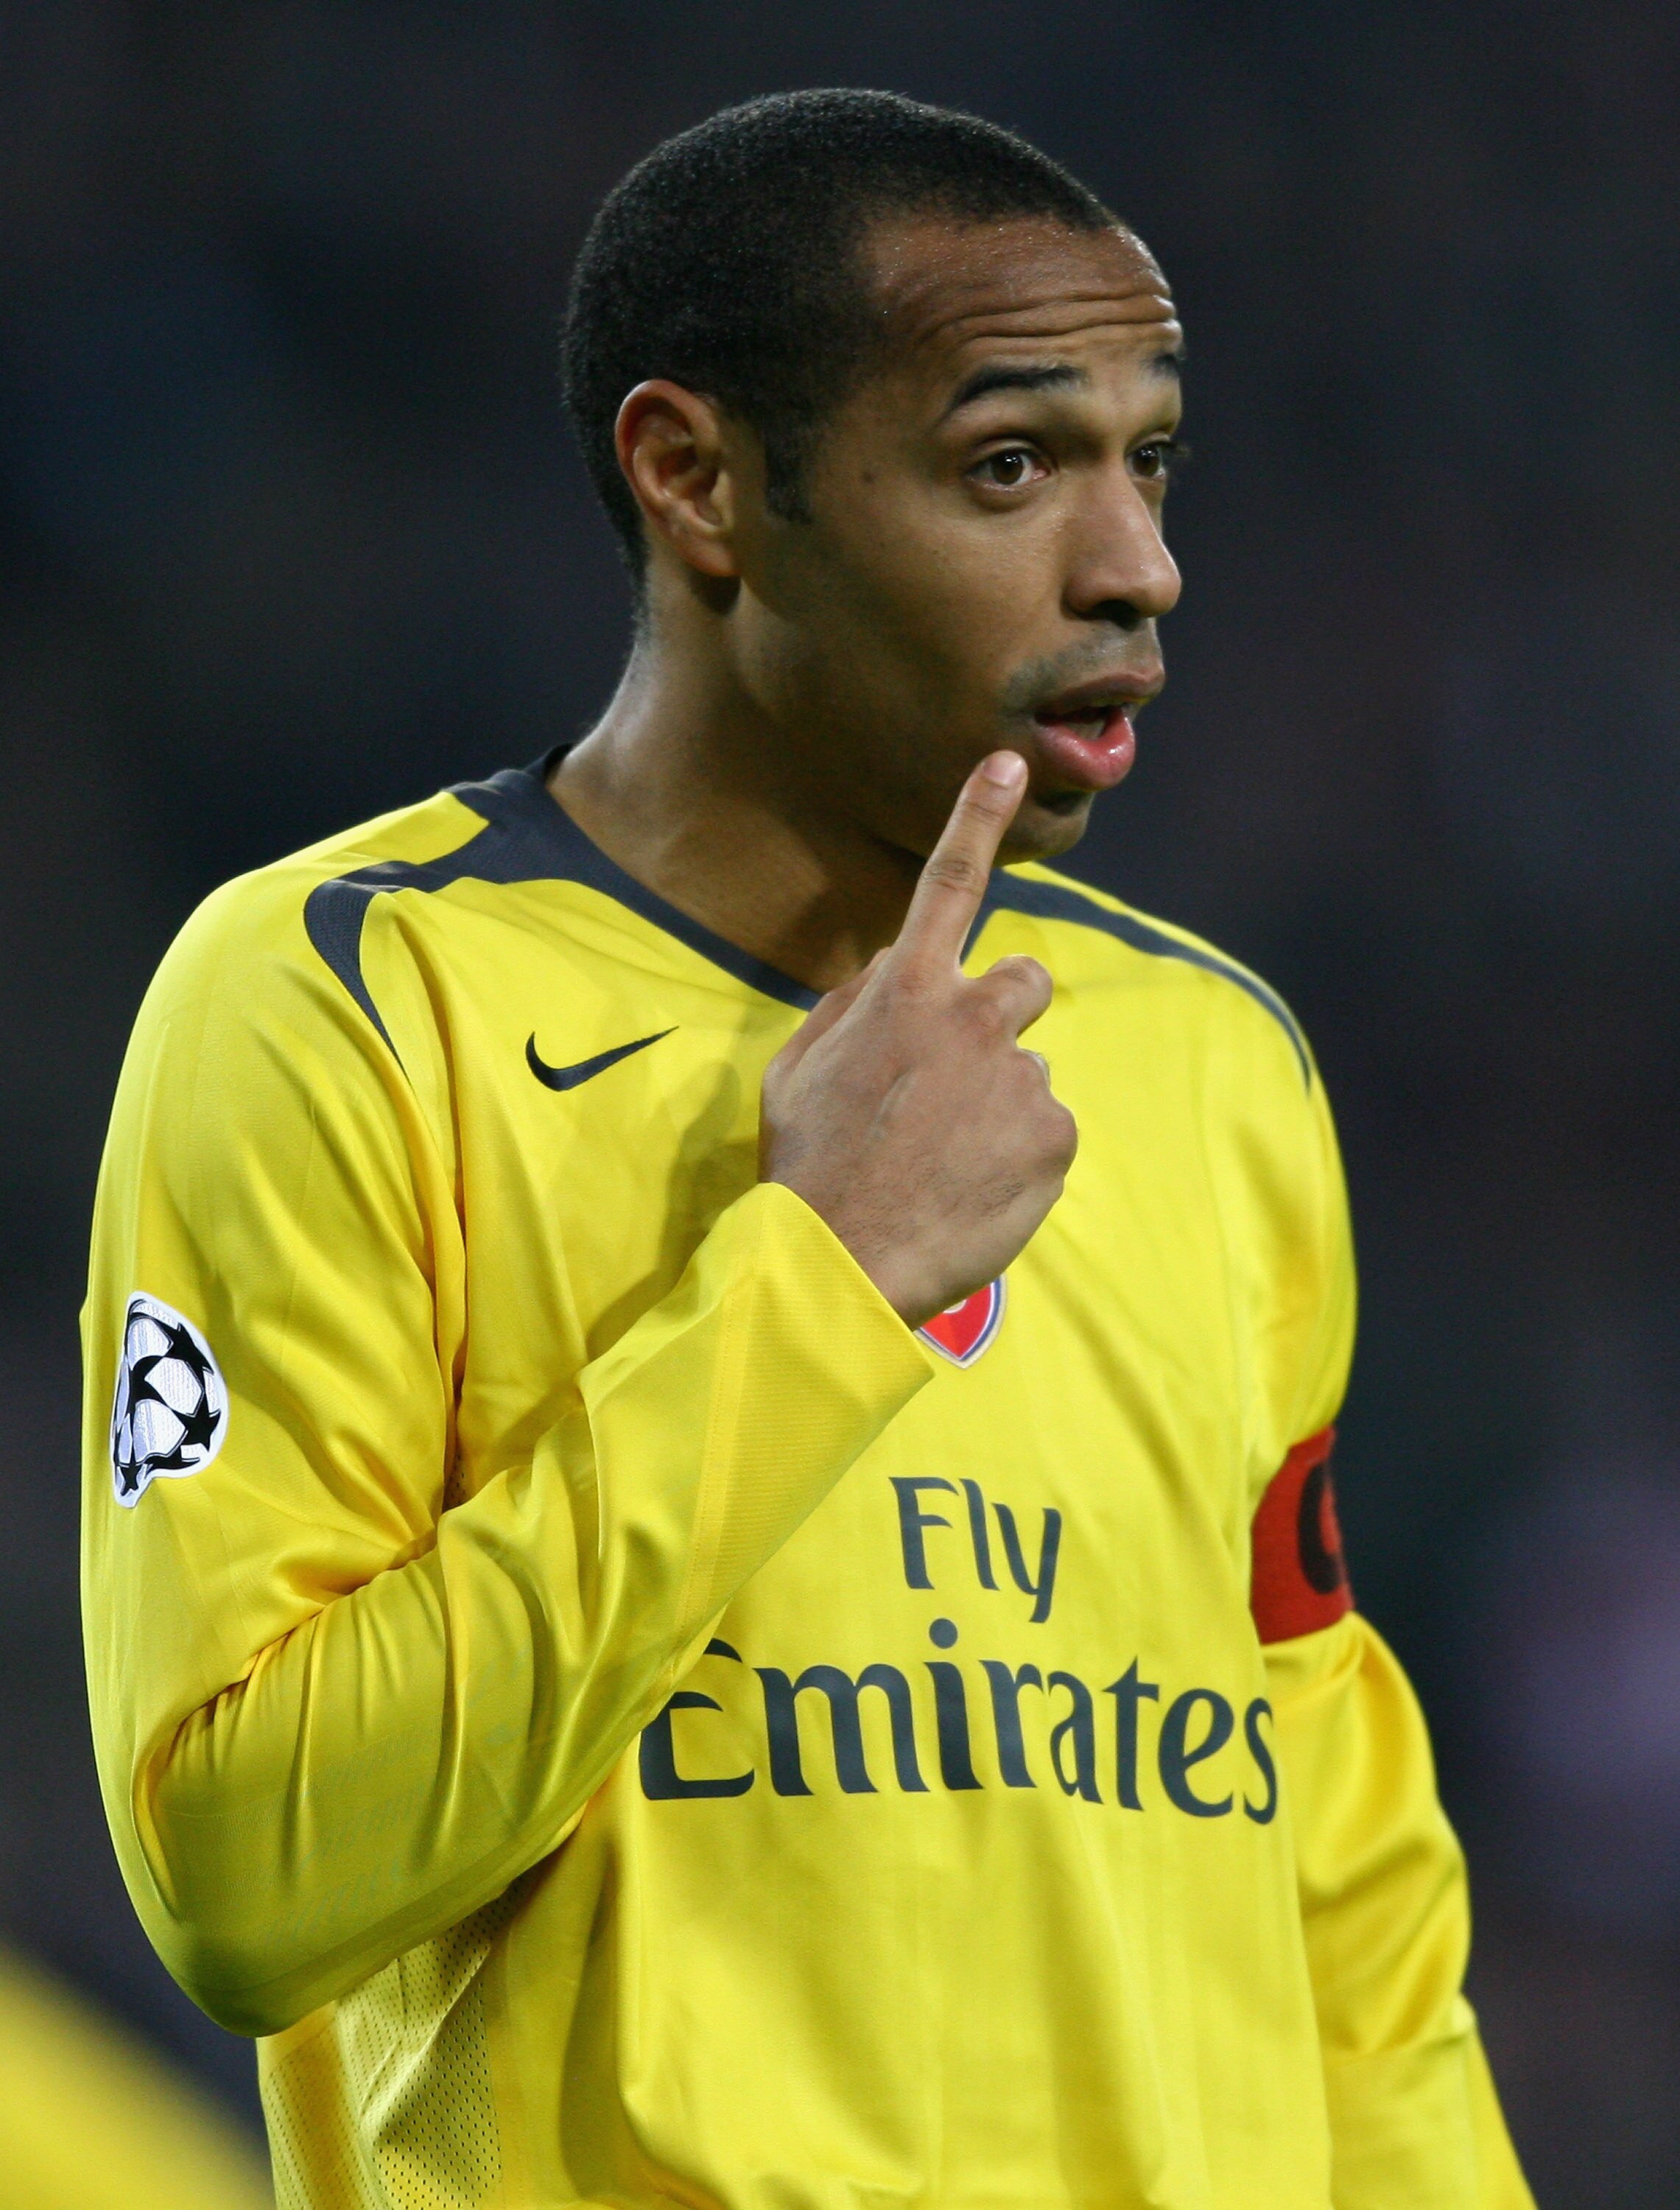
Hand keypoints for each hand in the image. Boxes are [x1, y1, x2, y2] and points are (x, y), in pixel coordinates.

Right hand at [759, 752, 1076, 1326]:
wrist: (841, 1261)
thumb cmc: (808, 1166)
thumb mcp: (797, 1071)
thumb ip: (849, 1007)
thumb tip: (889, 973)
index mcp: (904, 992)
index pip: (948, 882)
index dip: (975, 815)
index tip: (1006, 760)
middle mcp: (973, 1018)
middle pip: (1025, 980)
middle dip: (1005, 1014)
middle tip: (964, 1077)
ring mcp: (1020, 1078)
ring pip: (1026, 1075)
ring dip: (997, 1107)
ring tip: (944, 1163)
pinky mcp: (1055, 1136)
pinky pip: (1046, 1133)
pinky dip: (1017, 1160)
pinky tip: (970, 1191)